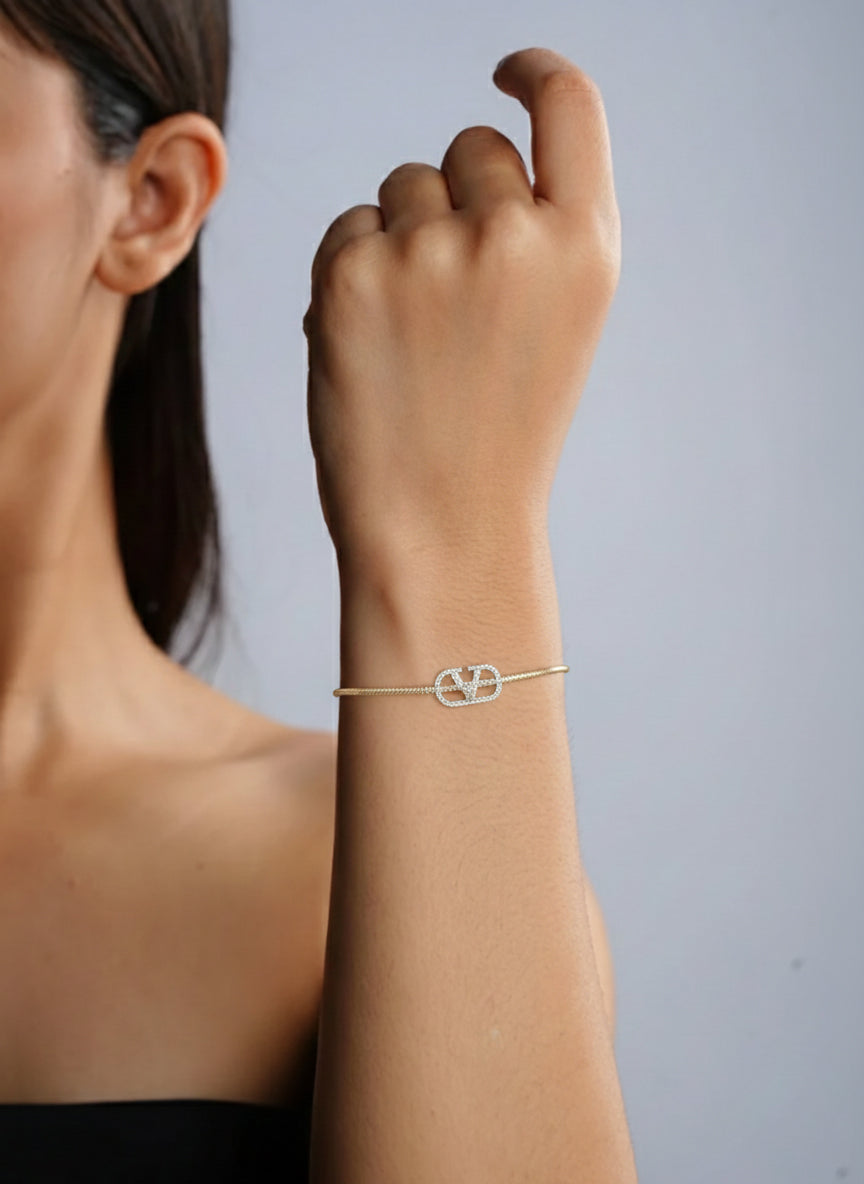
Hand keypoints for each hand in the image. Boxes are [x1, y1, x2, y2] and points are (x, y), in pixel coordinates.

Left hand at [303, 47, 620, 574]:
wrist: (443, 532)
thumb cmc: (499, 437)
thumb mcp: (558, 326)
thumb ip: (539, 232)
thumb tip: (470, 155)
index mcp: (587, 247)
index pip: (569, 103)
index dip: (534, 72)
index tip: (507, 71)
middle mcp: (516, 233)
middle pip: (469, 147)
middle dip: (456, 199)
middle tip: (456, 300)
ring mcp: (431, 249)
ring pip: (401, 187)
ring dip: (401, 239)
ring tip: (416, 337)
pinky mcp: (352, 273)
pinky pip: (348, 229)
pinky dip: (353, 274)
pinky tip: (372, 345)